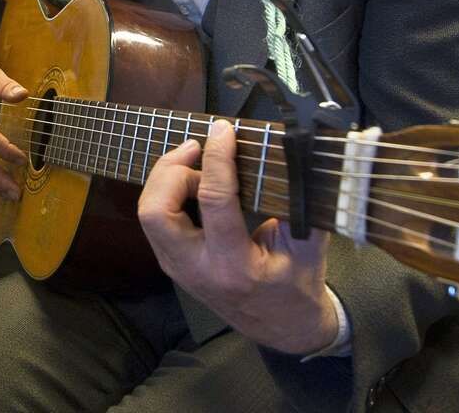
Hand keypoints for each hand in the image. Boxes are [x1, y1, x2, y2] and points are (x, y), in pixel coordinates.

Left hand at [137, 119, 337, 355]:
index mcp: (234, 266)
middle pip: (155, 211)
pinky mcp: (173, 264)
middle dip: (170, 170)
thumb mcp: (310, 244)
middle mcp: (197, 269)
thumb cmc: (299, 284)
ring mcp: (179, 269)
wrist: (284, 328)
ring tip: (196, 160)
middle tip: (198, 148)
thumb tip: (296, 151)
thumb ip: (302, 200)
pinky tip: (192, 179)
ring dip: (166, 178)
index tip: (223, 130)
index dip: (217, 157)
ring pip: (148, 214)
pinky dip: (167, 192)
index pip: (214, 201)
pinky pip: (155, 221)